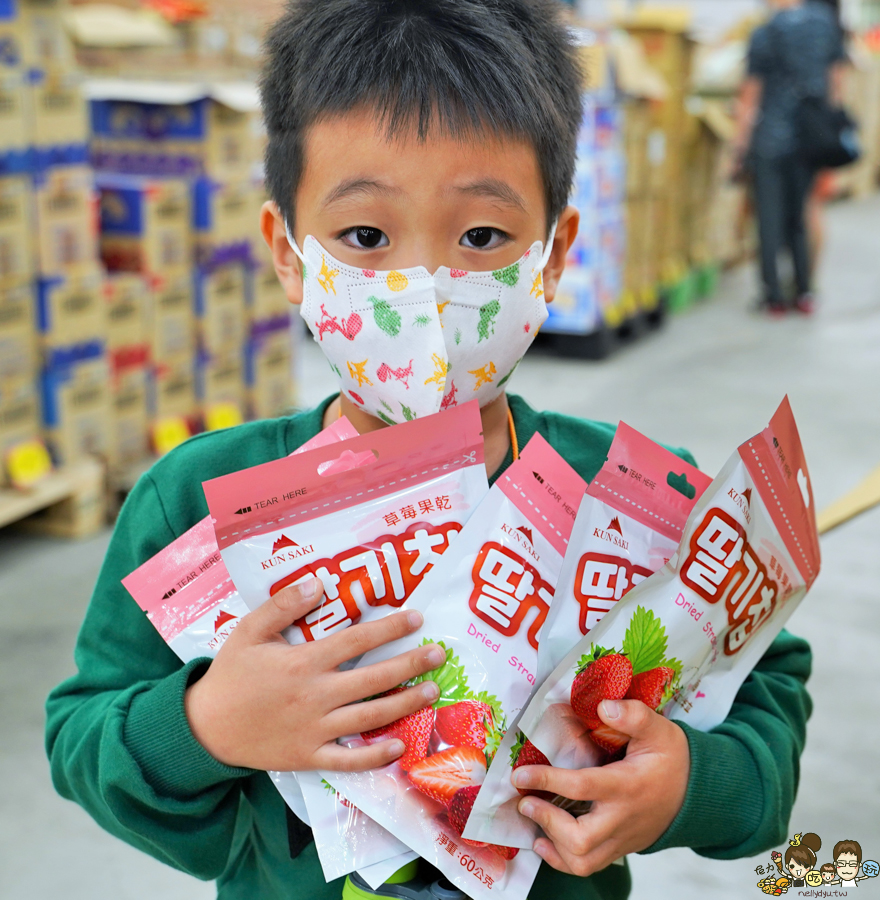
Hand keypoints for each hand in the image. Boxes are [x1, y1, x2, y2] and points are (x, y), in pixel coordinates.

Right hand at [185, 576, 443, 771]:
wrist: (205, 728)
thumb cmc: (231, 675)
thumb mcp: (248, 631)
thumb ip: (282, 605)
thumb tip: (318, 583)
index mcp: (304, 662)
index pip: (357, 641)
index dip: (390, 628)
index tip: (416, 618)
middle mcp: (316, 695)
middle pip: (374, 678)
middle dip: (411, 664)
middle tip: (439, 654)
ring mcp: (315, 729)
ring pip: (370, 717)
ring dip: (404, 704)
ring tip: (432, 692)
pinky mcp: (309, 756)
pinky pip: (348, 760)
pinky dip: (374, 756)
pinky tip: (399, 746)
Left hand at [511, 699, 689, 876]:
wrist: (696, 793)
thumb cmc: (672, 758)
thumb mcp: (658, 729)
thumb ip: (634, 715)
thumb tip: (604, 706)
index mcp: (627, 785)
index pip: (582, 787)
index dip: (548, 780)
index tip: (520, 774)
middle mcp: (622, 818)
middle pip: (581, 839)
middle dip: (547, 821)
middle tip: (525, 801)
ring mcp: (621, 838)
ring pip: (583, 861)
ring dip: (552, 845)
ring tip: (532, 818)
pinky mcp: (619, 848)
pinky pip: (588, 866)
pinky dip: (561, 861)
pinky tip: (543, 843)